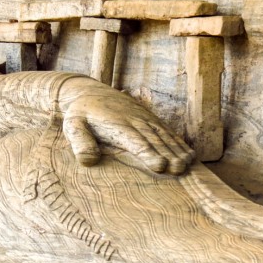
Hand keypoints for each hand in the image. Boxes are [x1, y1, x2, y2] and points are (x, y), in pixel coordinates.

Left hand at [59, 78, 194, 174]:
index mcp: (116, 125)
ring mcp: (144, 119)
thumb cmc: (80, 115)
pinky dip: (179, 143)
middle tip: (180, 169)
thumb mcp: (72, 125)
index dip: (148, 153)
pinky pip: (167, 131)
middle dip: (169, 154)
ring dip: (177, 150)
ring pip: (164, 135)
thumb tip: (88, 161)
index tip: (160, 166)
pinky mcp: (150, 119)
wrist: (89, 92)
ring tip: (188, 164)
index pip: (134, 141)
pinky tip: (189, 156)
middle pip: (154, 140)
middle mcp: (134, 120)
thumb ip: (80, 142)